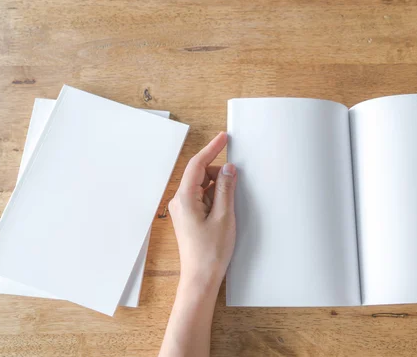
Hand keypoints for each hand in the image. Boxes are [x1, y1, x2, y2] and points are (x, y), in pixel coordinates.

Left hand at [168, 132, 236, 289]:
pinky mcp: (188, 217)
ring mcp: (183, 209)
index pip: (197, 164)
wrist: (200, 278)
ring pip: (203, 187)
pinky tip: (224, 210)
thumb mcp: (224, 216)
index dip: (212, 148)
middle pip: (200, 174)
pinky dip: (215, 198)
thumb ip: (226, 189)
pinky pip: (202, 198)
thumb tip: (229, 169)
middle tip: (237, 184)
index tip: (224, 138)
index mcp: (185, 198)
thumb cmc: (211, 252)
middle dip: (219, 174)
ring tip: (229, 208)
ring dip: (218, 189)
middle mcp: (180, 201)